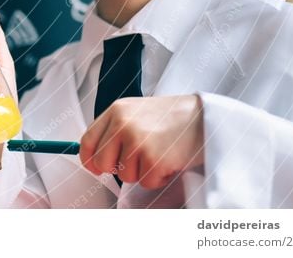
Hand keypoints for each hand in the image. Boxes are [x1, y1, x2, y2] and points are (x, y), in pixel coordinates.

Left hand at [79, 95, 204, 188]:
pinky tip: (170, 159)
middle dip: (118, 168)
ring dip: (143, 171)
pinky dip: (159, 177)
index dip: (90, 160)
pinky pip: (146, 182)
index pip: (87, 141)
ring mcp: (137, 142)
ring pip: (125, 175)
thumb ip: (115, 129)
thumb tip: (94, 158)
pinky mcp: (154, 159)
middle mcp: (123, 124)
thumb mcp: (137, 112)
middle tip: (139, 159)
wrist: (205, 117)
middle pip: (102, 163)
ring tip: (160, 152)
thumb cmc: (172, 117)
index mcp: (116, 111)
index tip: (97, 168)